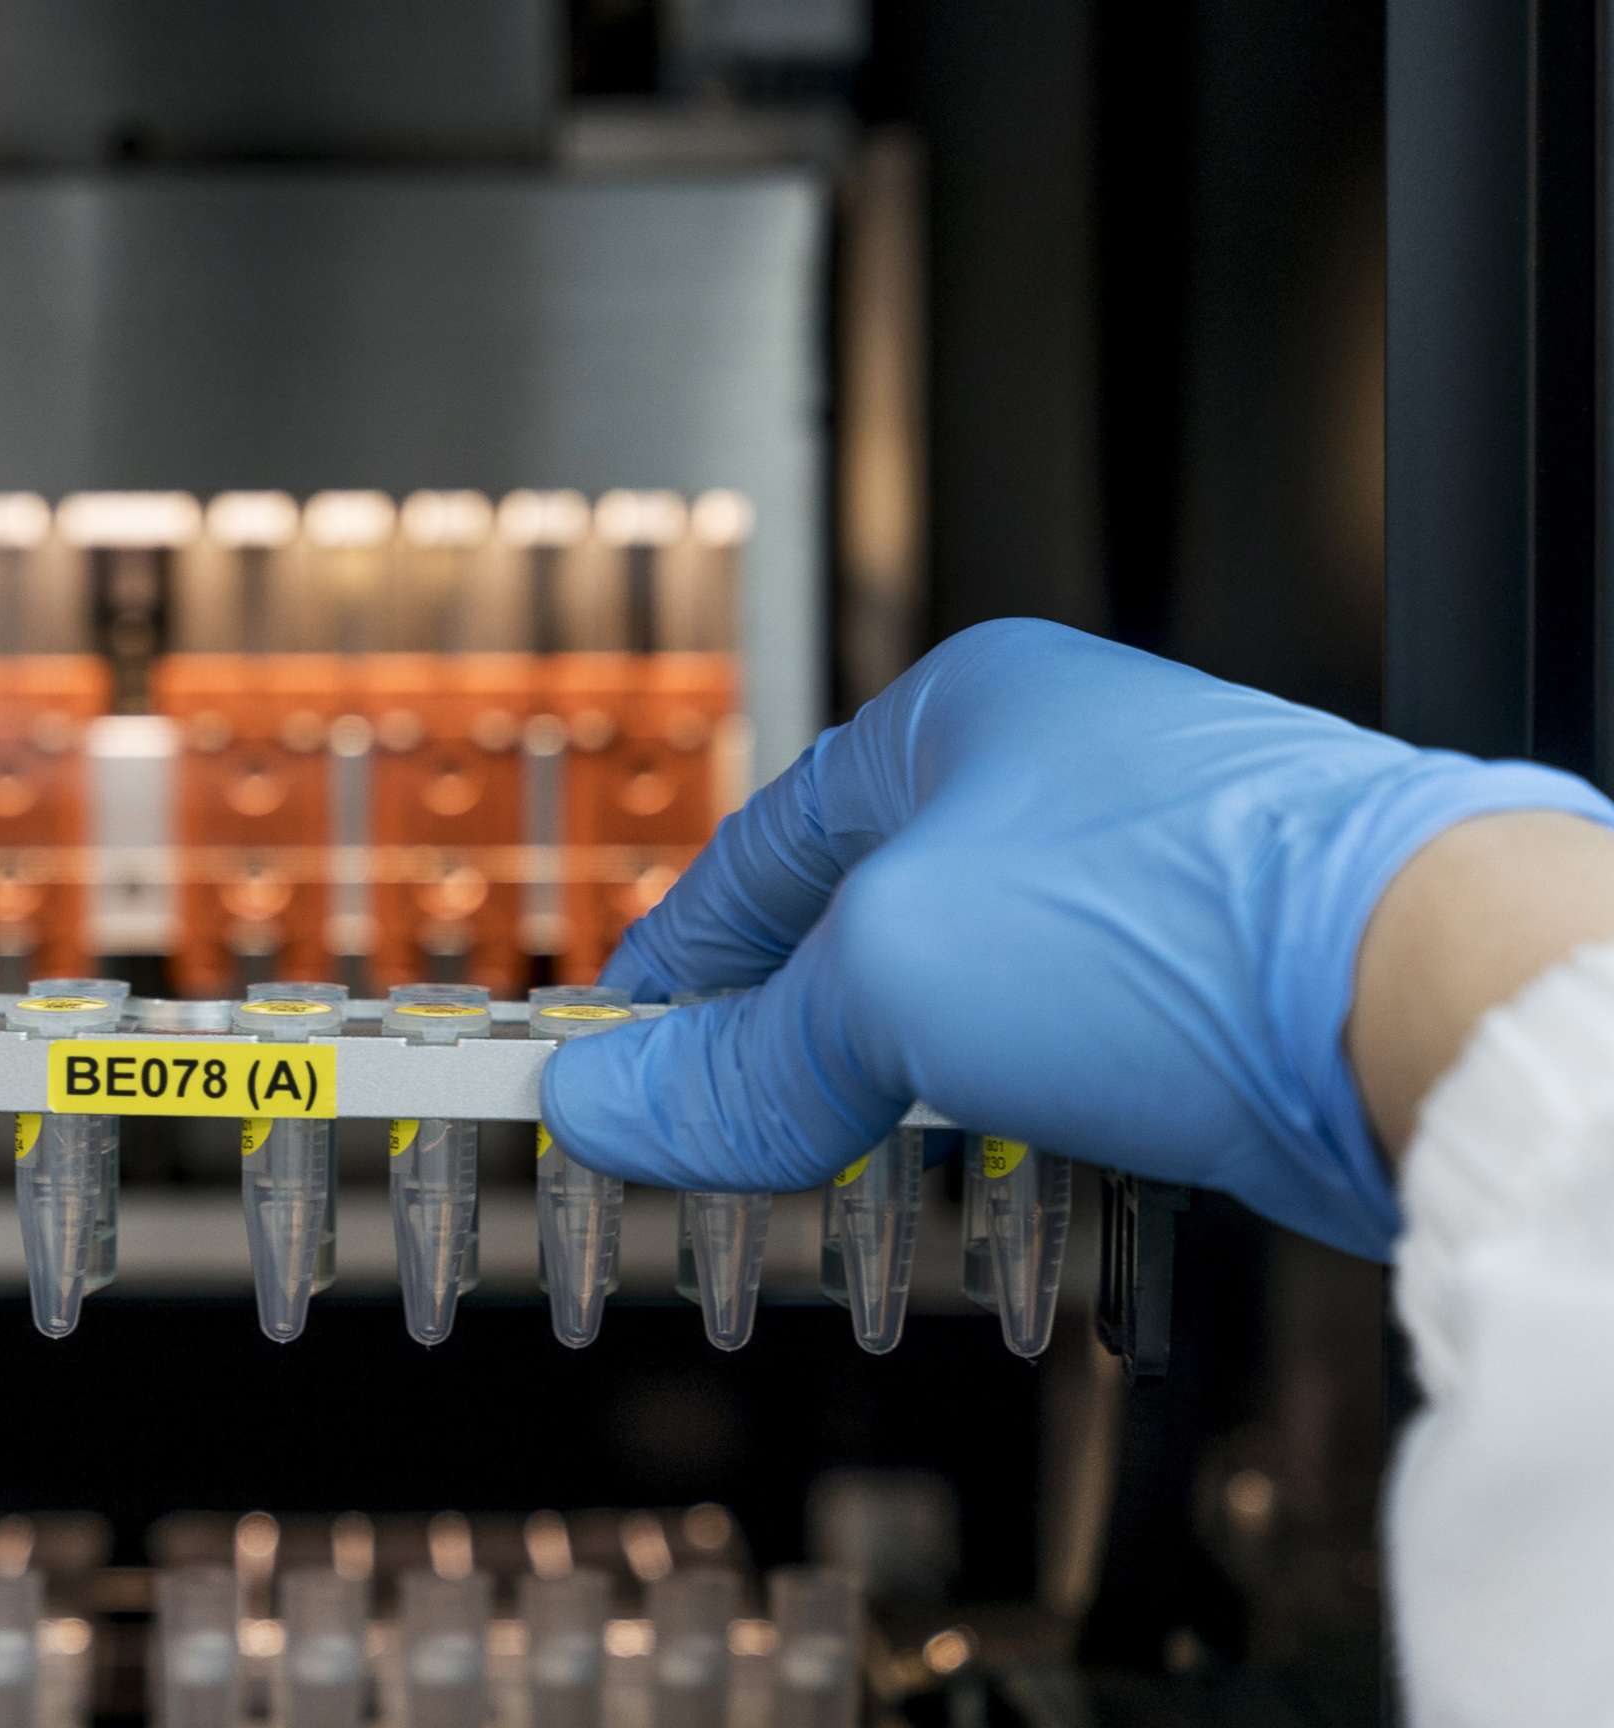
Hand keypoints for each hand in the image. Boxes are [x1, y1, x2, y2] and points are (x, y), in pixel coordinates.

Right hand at [538, 619, 1613, 1258]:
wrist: (1440, 1000)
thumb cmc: (1187, 921)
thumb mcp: (894, 982)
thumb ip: (744, 1058)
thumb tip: (614, 1106)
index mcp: (961, 713)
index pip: (757, 852)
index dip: (670, 969)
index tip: (611, 1062)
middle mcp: (1050, 781)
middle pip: (853, 934)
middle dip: (776, 1048)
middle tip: (708, 1144)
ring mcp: (1134, 882)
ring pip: (954, 1007)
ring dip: (883, 1102)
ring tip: (826, 1183)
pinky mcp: (1201, 985)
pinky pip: (1048, 1061)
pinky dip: (988, 1125)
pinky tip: (965, 1184)